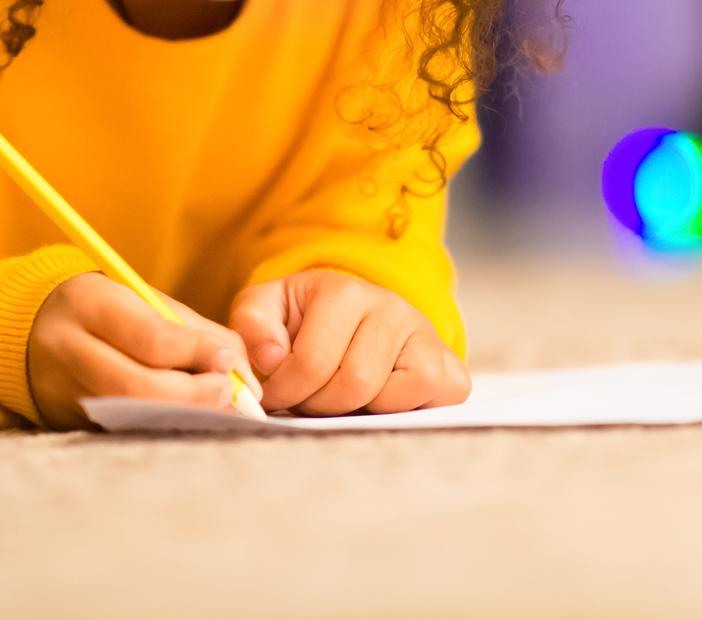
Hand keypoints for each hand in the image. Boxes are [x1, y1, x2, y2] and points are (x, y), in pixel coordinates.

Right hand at [27, 271, 249, 429]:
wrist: (30, 326)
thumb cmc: (105, 309)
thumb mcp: (143, 300)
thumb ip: (195, 330)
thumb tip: (243, 371)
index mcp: (89, 304)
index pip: (150, 337)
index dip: (195, 353)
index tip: (227, 361)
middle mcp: (68, 349)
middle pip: (137, 386)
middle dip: (192, 394)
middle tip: (228, 394)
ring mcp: (62, 390)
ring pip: (127, 412)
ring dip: (180, 414)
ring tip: (214, 408)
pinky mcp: (65, 419)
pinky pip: (119, 426)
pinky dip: (158, 424)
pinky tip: (185, 419)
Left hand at [231, 271, 470, 415]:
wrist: (346, 314)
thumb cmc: (303, 318)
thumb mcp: (265, 309)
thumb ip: (253, 327)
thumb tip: (269, 359)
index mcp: (344, 292)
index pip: (313, 362)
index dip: (286, 390)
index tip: (276, 393)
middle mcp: (393, 308)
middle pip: (358, 383)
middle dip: (323, 404)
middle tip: (310, 397)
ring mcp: (426, 334)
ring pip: (409, 390)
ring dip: (370, 408)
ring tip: (346, 399)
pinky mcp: (448, 361)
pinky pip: (447, 392)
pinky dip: (416, 406)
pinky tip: (383, 401)